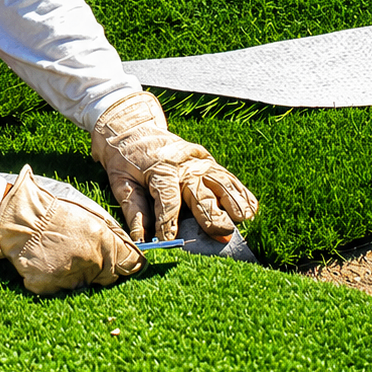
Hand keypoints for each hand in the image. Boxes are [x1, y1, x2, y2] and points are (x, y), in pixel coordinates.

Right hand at [0, 165, 143, 295]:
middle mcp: (90, 261)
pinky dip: (53, 278)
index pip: (130, 263)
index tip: (126, 263)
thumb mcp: (85, 208)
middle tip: (82, 253)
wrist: (13, 212)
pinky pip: (58, 288)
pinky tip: (44, 260)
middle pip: (109, 277)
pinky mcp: (46, 286)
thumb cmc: (49, 205)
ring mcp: (68, 276)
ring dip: (77, 273)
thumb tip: (127, 243)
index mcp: (102, 239)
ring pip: (83, 284)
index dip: (129, 263)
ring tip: (59, 253)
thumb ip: (109, 229)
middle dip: (102, 268)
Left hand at [91, 91, 257, 241]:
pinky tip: (251, 207)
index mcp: (159, 168)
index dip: (168, 222)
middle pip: (199, 191)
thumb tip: (140, 239)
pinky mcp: (208, 161)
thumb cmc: (126, 159)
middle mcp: (183, 164)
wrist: (133, 129)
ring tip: (244, 219)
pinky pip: (227, 177)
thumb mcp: (121, 181)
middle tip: (223, 232)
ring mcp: (199, 160)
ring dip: (234, 201)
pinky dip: (241, 192)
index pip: (166, 199)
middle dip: (211, 213)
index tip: (169, 242)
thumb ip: (133, 210)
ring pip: (220, 182)